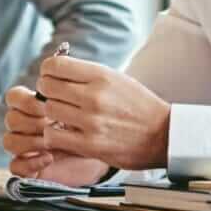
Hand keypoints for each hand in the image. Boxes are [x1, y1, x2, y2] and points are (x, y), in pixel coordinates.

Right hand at [2, 85, 114, 185]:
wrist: (117, 149)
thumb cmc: (104, 121)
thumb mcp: (92, 99)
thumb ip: (73, 84)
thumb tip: (58, 67)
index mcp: (38, 105)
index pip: (14, 97)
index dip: (29, 99)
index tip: (52, 100)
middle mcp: (31, 125)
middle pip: (11, 118)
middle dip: (32, 119)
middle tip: (54, 121)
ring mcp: (30, 147)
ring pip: (10, 141)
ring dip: (30, 140)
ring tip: (52, 142)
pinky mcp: (33, 168)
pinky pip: (16, 166)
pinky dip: (30, 162)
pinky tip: (49, 158)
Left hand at [19, 56, 171, 169]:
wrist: (163, 135)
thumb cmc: (139, 106)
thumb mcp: (117, 79)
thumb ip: (87, 74)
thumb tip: (56, 69)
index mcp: (101, 75)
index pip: (54, 66)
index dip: (47, 72)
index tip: (52, 78)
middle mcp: (94, 96)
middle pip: (47, 87)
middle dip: (47, 92)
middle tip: (55, 98)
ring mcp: (91, 121)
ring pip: (48, 110)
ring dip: (51, 114)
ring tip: (63, 116)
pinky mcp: (89, 145)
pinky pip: (53, 135)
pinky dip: (54, 134)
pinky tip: (65, 133)